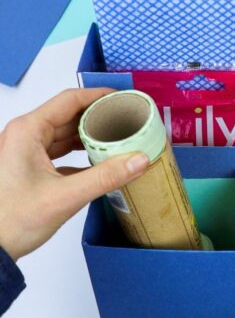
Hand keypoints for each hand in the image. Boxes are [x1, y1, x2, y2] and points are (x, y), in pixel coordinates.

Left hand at [0, 88, 148, 260]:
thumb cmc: (10, 221)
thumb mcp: (65, 197)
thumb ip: (105, 177)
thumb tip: (138, 160)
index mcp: (28, 131)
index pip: (70, 100)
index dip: (99, 96)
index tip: (122, 99)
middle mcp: (25, 135)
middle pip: (70, 115)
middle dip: (99, 117)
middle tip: (126, 120)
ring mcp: (27, 151)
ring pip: (66, 133)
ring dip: (90, 136)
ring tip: (118, 138)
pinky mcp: (31, 166)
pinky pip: (61, 151)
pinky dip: (81, 152)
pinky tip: (100, 160)